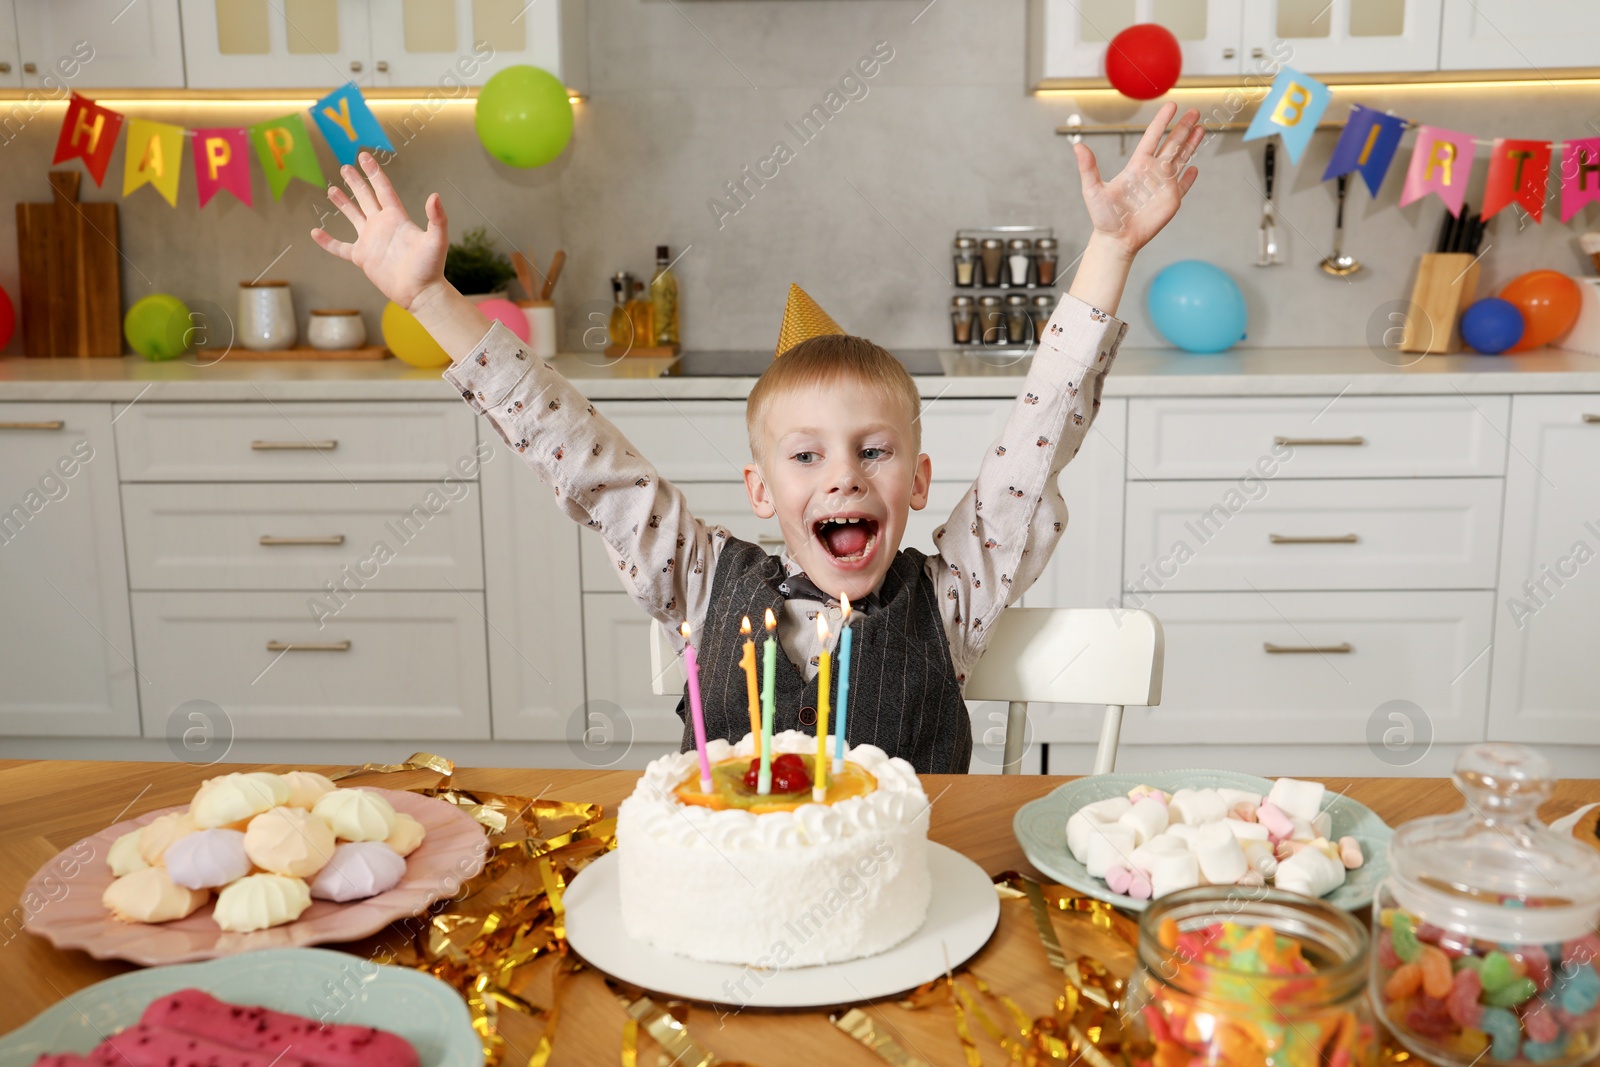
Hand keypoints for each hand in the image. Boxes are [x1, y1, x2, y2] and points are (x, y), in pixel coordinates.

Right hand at [311, 152, 449, 311]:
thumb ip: (437, 218)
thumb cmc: (431, 267)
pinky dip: (327, 241)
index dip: (373, 173)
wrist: (421, 293)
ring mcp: (370, 241)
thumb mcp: (437, 240)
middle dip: (356, 182)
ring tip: (332, 189)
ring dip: (343, 203)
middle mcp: (382, 225)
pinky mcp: (362, 258)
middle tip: (344, 167)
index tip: (364, 156)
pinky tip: (315, 232)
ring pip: (353, 216)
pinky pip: (340, 247)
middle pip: (365, 197)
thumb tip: (434, 196)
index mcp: (397, 217)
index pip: (383, 189)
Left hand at [1074, 102, 1202, 259]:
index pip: (1152, 137)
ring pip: (1181, 159)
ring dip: (1191, 144)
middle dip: (1183, 127)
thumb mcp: (1093, 190)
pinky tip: (1195, 168)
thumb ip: (1088, 167)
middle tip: (1194, 111)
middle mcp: (1152, 172)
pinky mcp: (1171, 201)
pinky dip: (1190, 178)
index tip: (1171, 105)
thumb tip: (1077, 146)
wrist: (1116, 239)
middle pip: (1172, 144)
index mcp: (1136, 166)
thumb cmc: (1103, 216)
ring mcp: (1163, 186)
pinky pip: (1183, 186)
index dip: (1162, 121)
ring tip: (1201, 128)